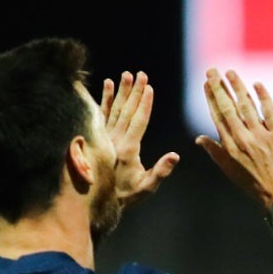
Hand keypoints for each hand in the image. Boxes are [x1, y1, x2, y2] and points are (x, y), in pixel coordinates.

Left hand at [101, 72, 178, 211]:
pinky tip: (107, 84)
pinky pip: (102, 113)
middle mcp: (114, 140)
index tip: (149, 87)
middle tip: (141, 74)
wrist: (97, 199)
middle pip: (127, 111)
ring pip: (114, 109)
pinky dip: (104, 98)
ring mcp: (105, 136)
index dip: (144, 104)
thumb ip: (161, 171)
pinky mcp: (99, 135)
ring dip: (121, 90)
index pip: (138, 121)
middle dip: (134, 91)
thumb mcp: (147, 187)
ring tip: (126, 74)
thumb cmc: (127, 194)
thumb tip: (175, 156)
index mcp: (128, 150)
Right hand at [195, 69, 272, 208]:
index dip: (211, 98)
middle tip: (212, 70)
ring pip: (246, 106)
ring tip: (230, 72)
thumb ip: (215, 152)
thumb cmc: (256, 186)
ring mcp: (261, 136)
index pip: (217, 116)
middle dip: (219, 87)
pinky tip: (256, 84)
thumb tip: (199, 139)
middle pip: (228, 108)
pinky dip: (262, 97)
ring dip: (237, 86)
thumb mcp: (231, 172)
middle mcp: (243, 139)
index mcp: (230, 147)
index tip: (206, 83)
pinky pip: (269, 111)